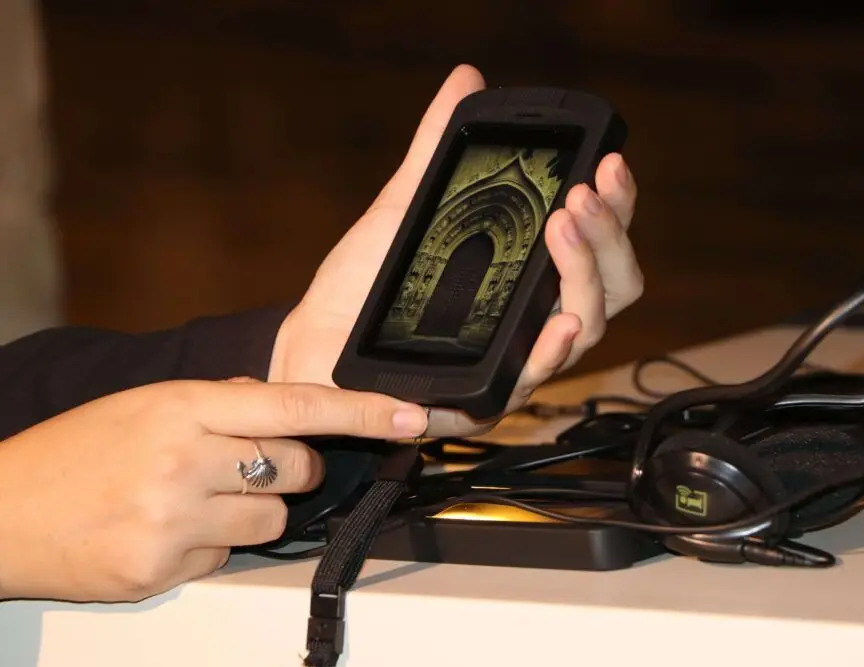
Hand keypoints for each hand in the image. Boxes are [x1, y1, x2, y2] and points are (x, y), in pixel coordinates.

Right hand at [0, 379, 427, 602]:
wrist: (0, 514)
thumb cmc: (74, 453)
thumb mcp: (146, 404)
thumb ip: (220, 405)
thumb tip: (285, 410)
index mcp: (183, 406)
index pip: (296, 405)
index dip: (363, 412)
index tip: (412, 417)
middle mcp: (185, 459)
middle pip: (299, 467)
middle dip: (291, 469)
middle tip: (241, 465)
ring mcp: (175, 519)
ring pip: (275, 522)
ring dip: (254, 513)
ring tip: (195, 501)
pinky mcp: (164, 571)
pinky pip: (231, 560)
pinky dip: (213, 548)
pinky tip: (169, 532)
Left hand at [269, 64, 641, 435]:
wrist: (314, 343)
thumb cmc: (364, 285)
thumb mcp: (406, 206)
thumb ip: (440, 149)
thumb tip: (466, 81)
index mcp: (531, 275)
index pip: (599, 243)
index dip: (617, 206)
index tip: (608, 163)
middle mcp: (535, 318)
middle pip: (611, 286)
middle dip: (607, 237)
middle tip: (582, 194)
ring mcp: (514, 360)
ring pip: (585, 329)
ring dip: (584, 277)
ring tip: (566, 227)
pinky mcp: (482, 396)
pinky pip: (532, 380)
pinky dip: (552, 350)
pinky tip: (561, 321)